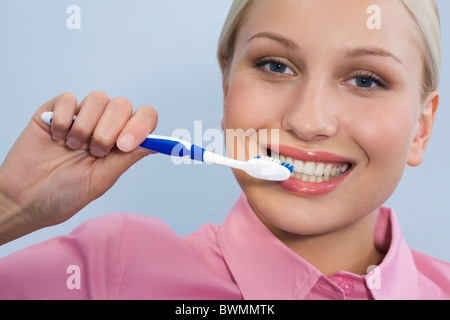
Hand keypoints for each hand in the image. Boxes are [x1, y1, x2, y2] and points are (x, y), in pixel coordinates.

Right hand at [0, 91, 157, 243]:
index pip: (144, 118)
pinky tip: (55, 136)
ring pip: (98, 99)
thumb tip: (157, 143)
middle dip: (109, 130)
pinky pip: (68, 98)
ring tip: (73, 146)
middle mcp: (104, 126)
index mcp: (120, 142)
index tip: (124, 145)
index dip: (140, 126)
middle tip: (94, 152)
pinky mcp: (55, 110)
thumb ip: (128, 157)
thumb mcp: (101, 179)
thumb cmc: (63, 194)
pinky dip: (63, 118)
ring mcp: (80, 117)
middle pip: (122, 105)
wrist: (24, 199)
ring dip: (86, 126)